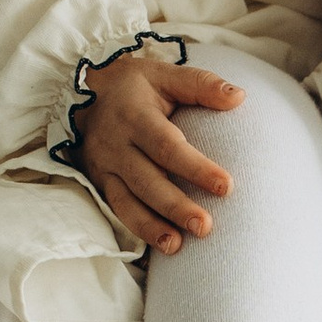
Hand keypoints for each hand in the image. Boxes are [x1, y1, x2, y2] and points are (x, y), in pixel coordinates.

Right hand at [78, 52, 245, 255]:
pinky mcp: (100, 183)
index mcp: (134, 115)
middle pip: (147, 181)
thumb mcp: (163, 74)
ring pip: (127, 202)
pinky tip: (162, 246)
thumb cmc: (133, 85)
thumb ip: (200, 85)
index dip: (195, 168)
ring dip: (151, 227)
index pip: (166, 146)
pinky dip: (139, 230)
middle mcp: (115, 144)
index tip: (226, 187)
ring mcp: (105, 167)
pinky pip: (118, 211)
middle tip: (205, 227)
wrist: (81, 92)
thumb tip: (239, 97)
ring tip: (177, 246)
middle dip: (175, 207)